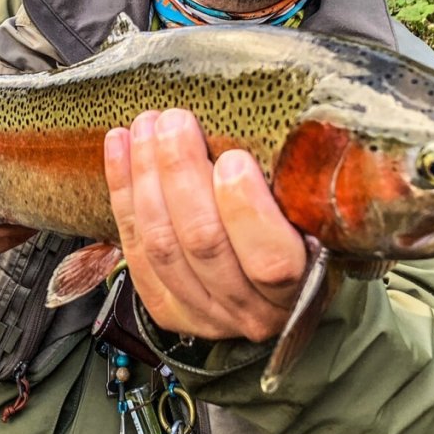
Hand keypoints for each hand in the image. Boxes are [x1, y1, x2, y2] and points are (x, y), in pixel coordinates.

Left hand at [103, 109, 307, 342]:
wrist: (270, 295)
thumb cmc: (300, 240)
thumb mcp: (314, 223)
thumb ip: (293, 190)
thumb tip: (276, 126)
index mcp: (297, 290)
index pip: (269, 260)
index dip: (245, 210)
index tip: (234, 158)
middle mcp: (249, 310)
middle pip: (203, 242)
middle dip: (181, 174)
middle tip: (175, 121)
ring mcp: (202, 312)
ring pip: (161, 244)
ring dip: (146, 176)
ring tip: (146, 126)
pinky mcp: (165, 306)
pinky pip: (133, 248)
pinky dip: (122, 191)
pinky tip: (119, 146)